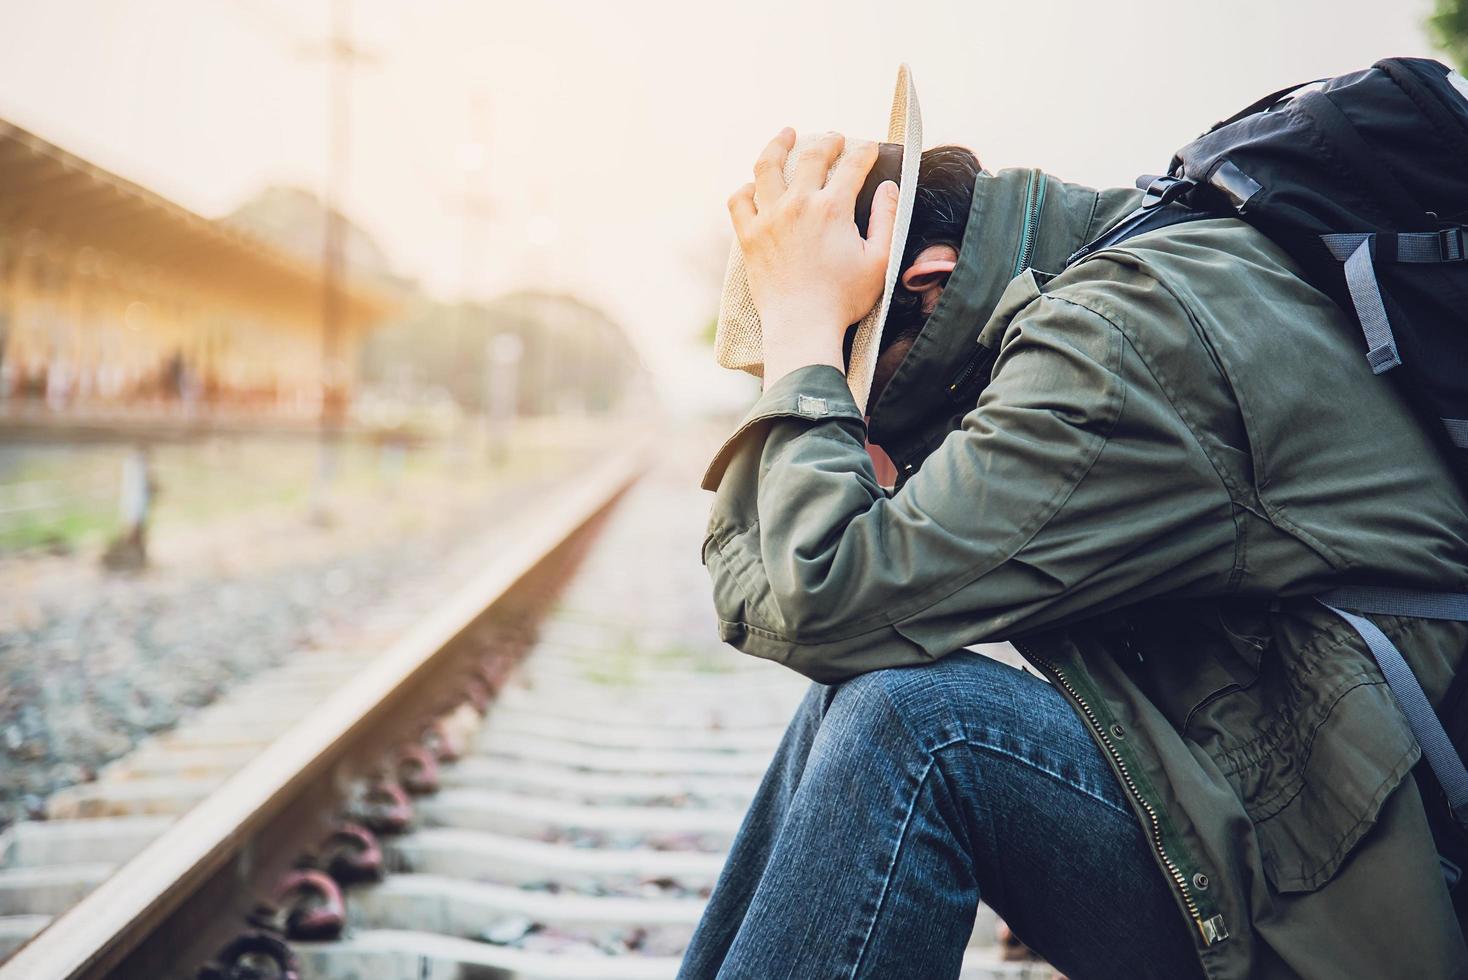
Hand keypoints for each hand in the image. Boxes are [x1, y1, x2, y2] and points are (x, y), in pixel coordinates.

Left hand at [727, 129, 899, 388]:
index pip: (852, 165)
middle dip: (827, 141)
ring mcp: (768, 218)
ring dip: (779, 145)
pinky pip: (739, 200)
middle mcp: (798, 204)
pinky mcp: (748, 236)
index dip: (864, 151)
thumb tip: (889, 187)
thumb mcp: (880, 260)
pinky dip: (746, 188)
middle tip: (834, 138)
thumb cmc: (844, 299)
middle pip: (812, 156)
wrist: (802, 327)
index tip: (870, 149)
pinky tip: (754, 185)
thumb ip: (888, 218)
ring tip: (787, 134)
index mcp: (833, 208)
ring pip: (767, 166)